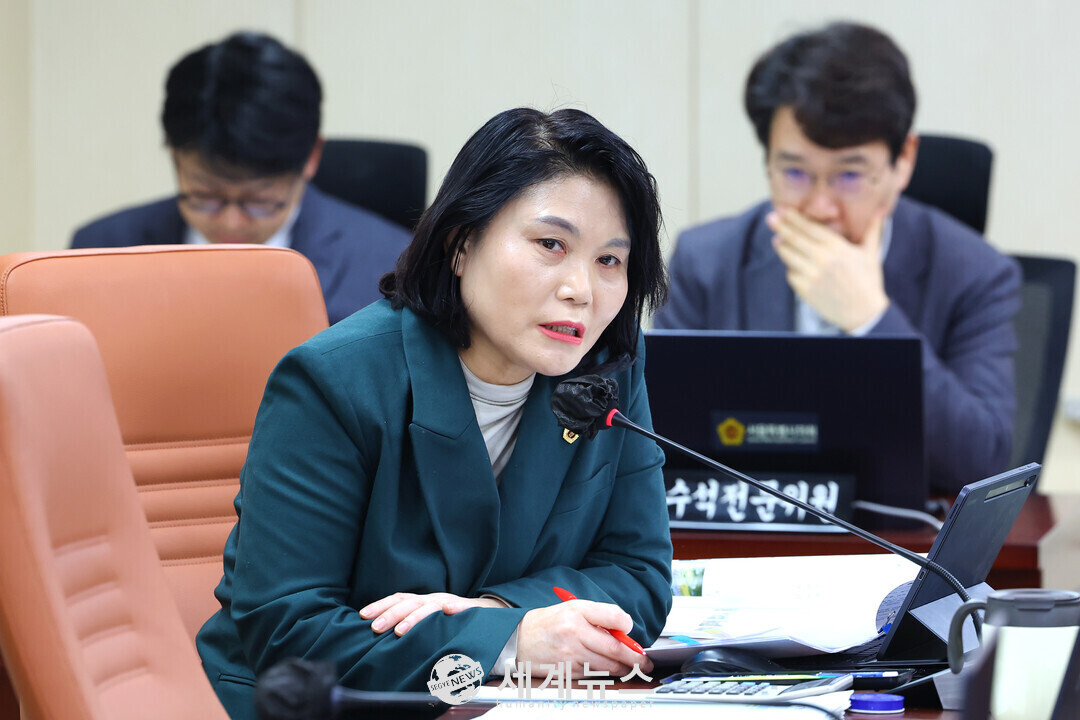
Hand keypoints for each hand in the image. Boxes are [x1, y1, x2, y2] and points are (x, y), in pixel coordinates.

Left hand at [359, 592, 504, 635]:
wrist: (485, 611)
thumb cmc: (450, 619)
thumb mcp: (427, 619)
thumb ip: (409, 623)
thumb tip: (380, 633)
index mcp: (421, 601)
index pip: (397, 600)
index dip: (379, 606)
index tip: (362, 616)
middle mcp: (432, 599)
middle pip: (408, 603)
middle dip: (390, 614)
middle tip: (376, 628)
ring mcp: (449, 603)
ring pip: (429, 607)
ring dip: (414, 618)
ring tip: (400, 631)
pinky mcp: (467, 609)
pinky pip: (462, 608)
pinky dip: (455, 609)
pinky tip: (449, 612)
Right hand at [516, 599, 652, 677]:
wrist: (519, 639)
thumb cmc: (549, 623)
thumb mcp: (574, 608)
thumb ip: (601, 614)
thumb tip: (625, 627)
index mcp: (577, 612)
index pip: (613, 618)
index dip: (628, 628)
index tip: (633, 634)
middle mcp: (574, 633)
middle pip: (614, 650)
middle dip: (635, 658)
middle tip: (644, 662)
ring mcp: (570, 655)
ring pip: (607, 667)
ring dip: (622, 669)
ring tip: (628, 667)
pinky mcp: (567, 672)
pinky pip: (593, 675)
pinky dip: (603, 674)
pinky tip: (605, 669)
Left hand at [768, 208, 888, 331]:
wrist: (863, 312)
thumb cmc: (868, 280)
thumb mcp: (871, 253)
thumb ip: (872, 229)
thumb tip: (881, 209)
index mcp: (836, 247)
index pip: (810, 228)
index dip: (794, 218)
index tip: (783, 210)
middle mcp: (821, 259)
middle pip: (794, 238)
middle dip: (780, 226)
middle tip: (770, 218)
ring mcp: (811, 275)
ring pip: (788, 256)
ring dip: (781, 246)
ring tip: (777, 240)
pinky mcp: (805, 290)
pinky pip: (790, 274)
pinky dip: (790, 268)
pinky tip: (791, 264)